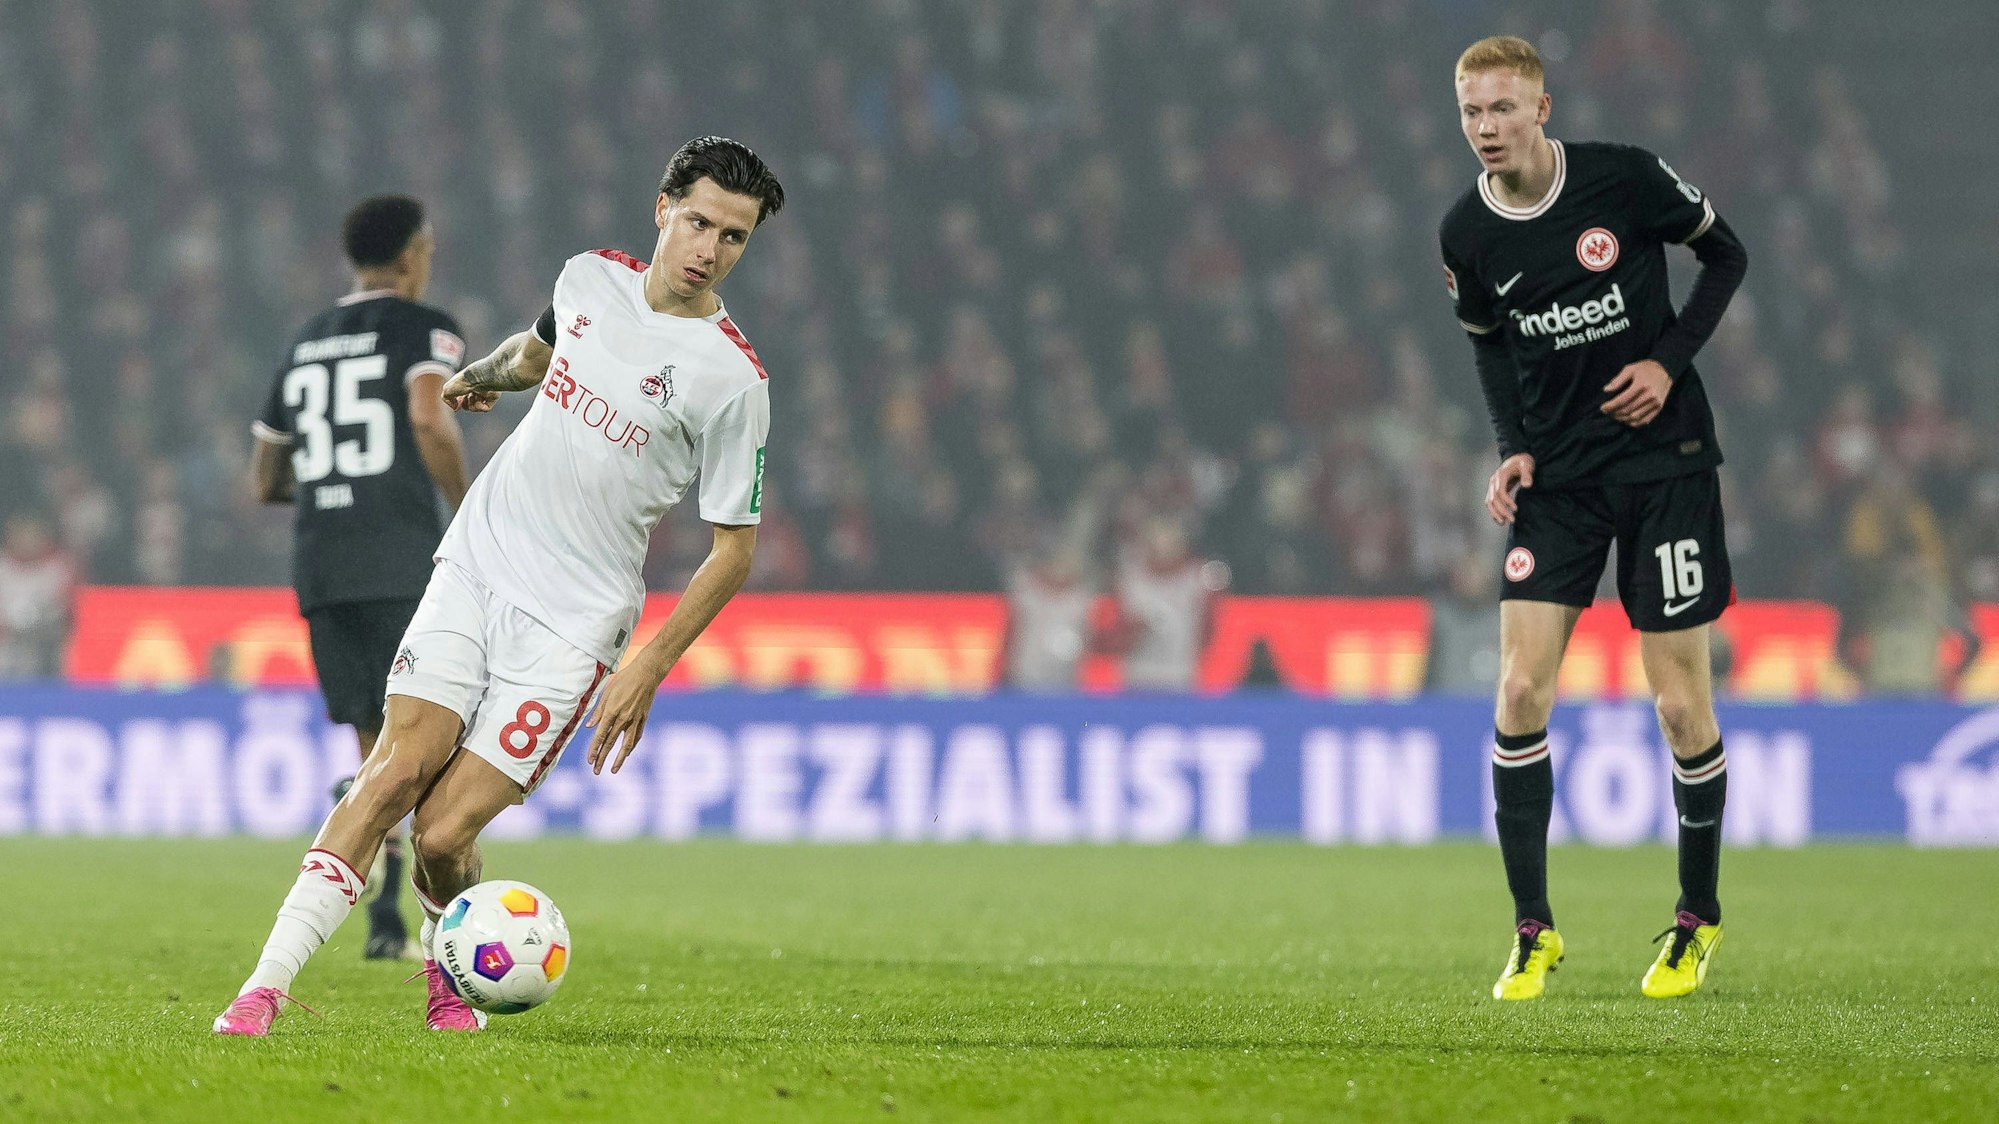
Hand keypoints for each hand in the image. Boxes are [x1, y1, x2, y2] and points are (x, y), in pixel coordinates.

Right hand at [440, 372, 500, 412]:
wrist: (477, 378)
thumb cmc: (462, 382)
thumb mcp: (447, 390)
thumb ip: (446, 399)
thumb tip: (455, 407)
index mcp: (466, 384)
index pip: (462, 397)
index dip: (458, 402)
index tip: (456, 405)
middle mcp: (476, 388)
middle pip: (469, 404)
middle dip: (465, 405)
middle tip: (464, 400)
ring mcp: (485, 392)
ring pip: (477, 407)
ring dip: (472, 406)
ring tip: (472, 398)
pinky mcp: (493, 396)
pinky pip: (486, 408)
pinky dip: (480, 407)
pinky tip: (478, 402)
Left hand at [583, 654, 668, 774]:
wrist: (647, 673)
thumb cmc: (624, 679)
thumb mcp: (607, 693)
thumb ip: (598, 711)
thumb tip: (589, 727)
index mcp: (612, 711)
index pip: (600, 735)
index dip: (594, 749)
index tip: (590, 760)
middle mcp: (623, 718)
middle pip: (611, 743)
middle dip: (602, 758)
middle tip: (596, 771)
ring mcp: (635, 720)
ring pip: (626, 744)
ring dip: (619, 759)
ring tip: (613, 770)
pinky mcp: (644, 718)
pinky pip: (636, 736)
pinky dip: (631, 747)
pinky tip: (627, 753)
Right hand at [1486, 453, 1534, 524]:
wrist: (1516, 459)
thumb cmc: (1523, 462)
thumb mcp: (1527, 465)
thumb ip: (1527, 474)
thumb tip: (1526, 485)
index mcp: (1501, 475)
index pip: (1500, 491)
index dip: (1506, 501)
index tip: (1516, 509)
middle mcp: (1494, 481)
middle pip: (1493, 499)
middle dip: (1501, 511)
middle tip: (1512, 520)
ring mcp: (1492, 485)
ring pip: (1489, 502)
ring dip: (1495, 513)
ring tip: (1503, 522)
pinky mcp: (1493, 490)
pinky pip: (1490, 502)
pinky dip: (1493, 511)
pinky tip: (1500, 518)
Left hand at [1601, 360, 1670, 425]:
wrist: (1666, 370)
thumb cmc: (1645, 369)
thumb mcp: (1630, 369)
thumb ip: (1618, 380)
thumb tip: (1606, 390)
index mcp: (1641, 386)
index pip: (1622, 401)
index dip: (1610, 406)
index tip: (1602, 408)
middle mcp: (1650, 396)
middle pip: (1627, 410)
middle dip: (1614, 413)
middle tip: (1607, 412)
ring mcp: (1655, 403)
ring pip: (1635, 417)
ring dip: (1622, 419)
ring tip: (1615, 415)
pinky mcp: (1659, 408)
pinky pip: (1644, 420)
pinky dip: (1633, 423)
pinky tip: (1626, 420)